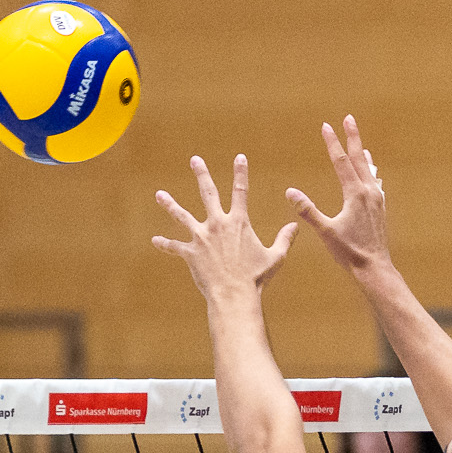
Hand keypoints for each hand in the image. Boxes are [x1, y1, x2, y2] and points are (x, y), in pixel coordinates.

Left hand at [152, 155, 298, 303]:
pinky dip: (165, 244)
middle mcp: (218, 224)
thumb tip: (296, 226)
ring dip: (170, 204)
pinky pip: (174, 247)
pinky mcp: (191, 253)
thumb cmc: (256, 278)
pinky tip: (155, 241)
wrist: (234, 295)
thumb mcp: (275, 257)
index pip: (241, 191)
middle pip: (208, 193)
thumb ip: (284, 240)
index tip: (239, 157)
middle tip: (195, 160)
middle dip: (201, 174)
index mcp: (239, 223)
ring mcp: (201, 237)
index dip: (241, 172)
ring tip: (160, 195)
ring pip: (182, 216)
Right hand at [286, 116, 390, 275]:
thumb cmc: (349, 252)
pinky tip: (375, 175)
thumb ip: (307, 210)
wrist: (374, 268)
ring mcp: (377, 200)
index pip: (341, 161)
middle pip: (359, 158)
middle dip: (352, 138)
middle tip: (349, 119)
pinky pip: (376, 183)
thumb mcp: (325, 231)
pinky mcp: (380, 208)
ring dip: (362, 155)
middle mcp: (369, 192)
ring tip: (360, 145)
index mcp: (355, 194)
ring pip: (369, 170)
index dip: (333, 142)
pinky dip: (372, 173)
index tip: (326, 126)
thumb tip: (290, 191)